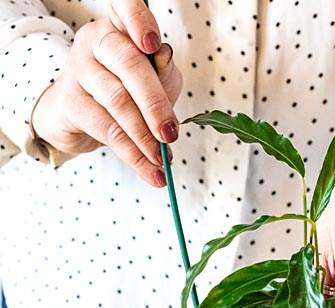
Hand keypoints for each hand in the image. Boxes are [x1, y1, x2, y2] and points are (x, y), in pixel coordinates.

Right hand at [31, 0, 181, 186]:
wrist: (82, 116)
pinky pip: (107, 130)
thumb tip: (164, 56)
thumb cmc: (127, 90)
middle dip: (155, 104)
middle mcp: (96, 39)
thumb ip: (163, 69)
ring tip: (163, 162)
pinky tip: (150, 170)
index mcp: (120, 25)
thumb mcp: (154, 78)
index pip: (125, 6)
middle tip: (171, 134)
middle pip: (129, 65)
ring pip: (118, 102)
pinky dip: (133, 154)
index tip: (154, 44)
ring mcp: (79, 68)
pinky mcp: (71, 102)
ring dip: (145, 138)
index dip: (139, 20)